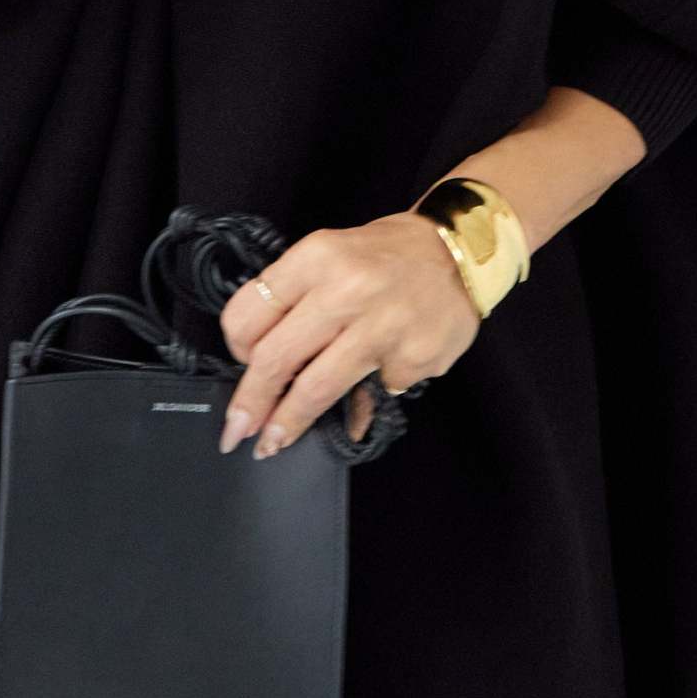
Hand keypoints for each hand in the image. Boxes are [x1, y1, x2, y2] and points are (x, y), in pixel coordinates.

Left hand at [215, 213, 482, 460]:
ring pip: (316, 389)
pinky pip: (370, 396)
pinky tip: (361, 400)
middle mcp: (348, 290)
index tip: (240, 364)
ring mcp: (384, 328)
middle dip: (250, 403)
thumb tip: (260, 361)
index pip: (250, 312)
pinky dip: (358, 407)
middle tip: (235, 431)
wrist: (461, 252)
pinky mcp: (413, 359)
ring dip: (287, 424)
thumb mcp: (330, 252)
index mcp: (318, 257)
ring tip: (271, 445)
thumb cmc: (385, 255)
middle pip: (275, 358)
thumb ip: (295, 298)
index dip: (236, 347)